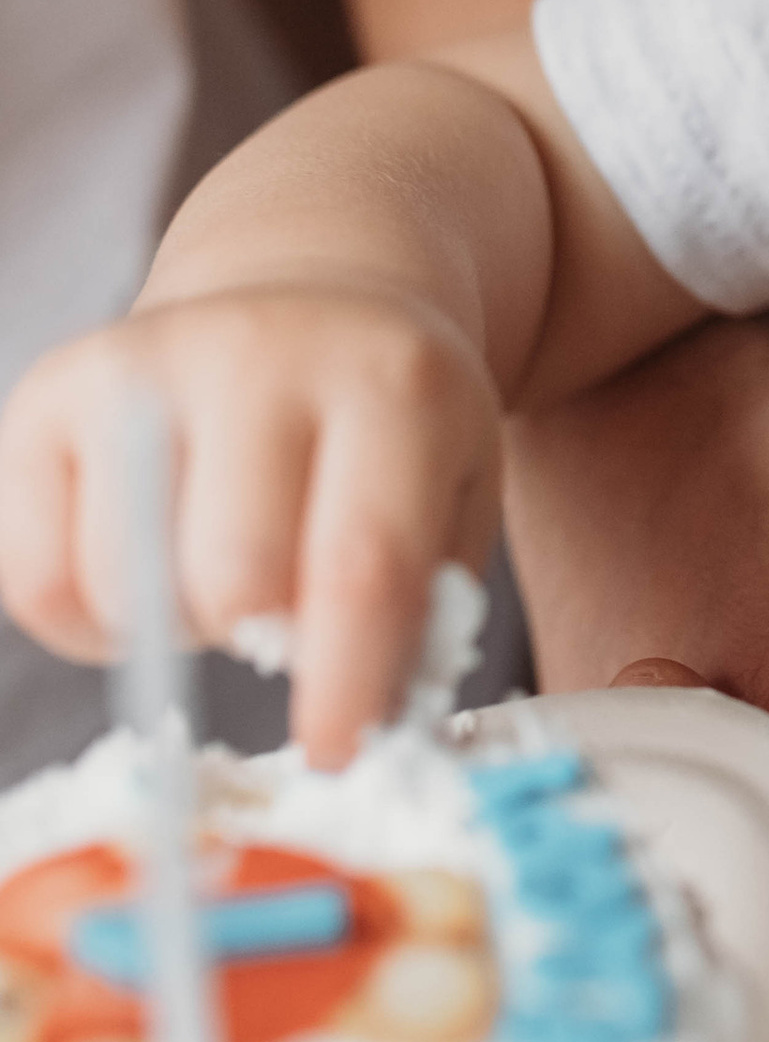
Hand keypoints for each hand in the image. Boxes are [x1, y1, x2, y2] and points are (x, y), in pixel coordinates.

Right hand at [0, 286, 499, 762]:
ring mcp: (142, 363)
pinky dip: (86, 619)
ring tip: (216, 573)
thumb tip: (368, 726)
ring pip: (120, 582)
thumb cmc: (387, 426)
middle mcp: (259, 353)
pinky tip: (144, 571)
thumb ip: (425, 608)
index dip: (343, 679)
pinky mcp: (54, 390)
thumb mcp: (455, 490)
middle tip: (278, 619)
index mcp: (390, 382)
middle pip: (230, 576)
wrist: (310, 292)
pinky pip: (35, 573)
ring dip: (170, 626)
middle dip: (255, 635)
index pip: (360, 562)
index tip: (337, 750)